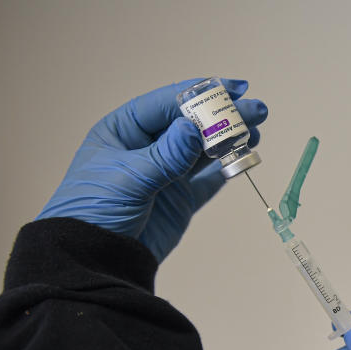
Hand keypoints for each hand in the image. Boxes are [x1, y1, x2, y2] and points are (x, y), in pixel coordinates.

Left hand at [36, 78, 267, 262]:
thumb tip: (192, 128)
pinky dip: (229, 167)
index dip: (199, 94)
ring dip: (230, 138)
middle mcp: (146, 146)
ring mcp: (166, 172)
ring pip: (204, 148)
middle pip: (191, 123)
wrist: (95, 260)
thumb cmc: (94, 211)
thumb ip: (166, 154)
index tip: (232, 89)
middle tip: (256, 110)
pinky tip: (245, 156)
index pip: (166, 103)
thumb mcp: (129, 178)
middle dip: (224, 115)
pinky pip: (210, 178)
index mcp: (123, 131)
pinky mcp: (180, 198)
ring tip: (255, 132)